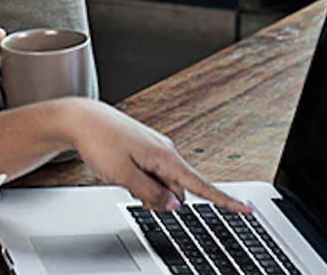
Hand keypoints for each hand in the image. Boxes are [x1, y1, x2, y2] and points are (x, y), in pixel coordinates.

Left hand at [61, 99, 252, 213]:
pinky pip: (151, 173)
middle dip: (160, 198)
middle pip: (177, 189)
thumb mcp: (124, 175)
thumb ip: (151, 193)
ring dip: (147, 189)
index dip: (224, 200)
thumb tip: (175, 205)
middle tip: (129, 186)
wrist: (82, 118)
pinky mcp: (145, 149)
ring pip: (161, 183)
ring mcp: (156, 149)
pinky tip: (120, 169)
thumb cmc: (100, 141)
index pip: (201, 185)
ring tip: (119, 173)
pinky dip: (140, 179)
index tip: (245, 209)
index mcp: (166, 157)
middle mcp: (166, 151)